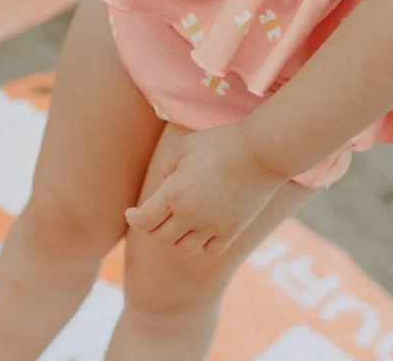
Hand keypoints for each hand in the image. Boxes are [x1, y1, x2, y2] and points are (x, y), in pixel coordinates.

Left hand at [125, 123, 287, 257]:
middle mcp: (190, 215)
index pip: (144, 220)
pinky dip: (202, 244)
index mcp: (175, 192)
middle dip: (154, 227)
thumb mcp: (188, 146)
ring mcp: (212, 226)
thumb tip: (166, 184)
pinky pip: (209, 250)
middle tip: (155, 216)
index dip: (134, 218)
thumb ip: (170, 167)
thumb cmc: (223, 142)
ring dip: (176, 237)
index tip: (131, 213)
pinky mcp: (232, 231)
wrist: (262, 151)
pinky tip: (204, 229)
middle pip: (160, 237)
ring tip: (180, 223)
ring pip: (183, 248)